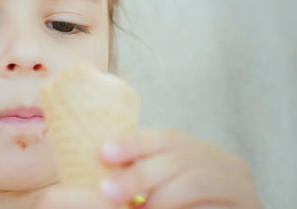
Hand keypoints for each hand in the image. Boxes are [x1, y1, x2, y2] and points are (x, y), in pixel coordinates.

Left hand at [39, 129, 261, 208]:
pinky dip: (182, 208)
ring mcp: (232, 177)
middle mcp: (210, 156)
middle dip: (138, 175)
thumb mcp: (163, 175)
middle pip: (172, 158)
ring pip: (190, 182)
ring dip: (159, 198)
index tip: (104, 152)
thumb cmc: (189, 192)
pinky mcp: (246, 200)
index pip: (161, 137)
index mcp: (187, 147)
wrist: (233, 204)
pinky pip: (210, 203)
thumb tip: (93, 181)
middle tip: (108, 190)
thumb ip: (138, 172)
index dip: (133, 143)